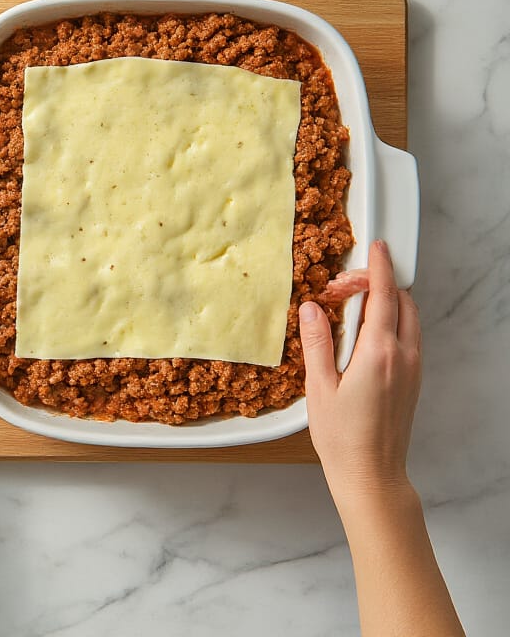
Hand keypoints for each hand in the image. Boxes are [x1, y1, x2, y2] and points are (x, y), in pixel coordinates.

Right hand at [301, 239, 421, 506]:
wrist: (372, 474)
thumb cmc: (343, 438)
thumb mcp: (318, 387)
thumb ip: (317, 342)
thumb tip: (311, 309)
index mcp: (379, 354)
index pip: (384, 297)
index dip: (379, 268)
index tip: (376, 248)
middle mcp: (403, 357)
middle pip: (401, 302)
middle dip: (377, 284)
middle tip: (341, 287)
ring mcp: (412, 369)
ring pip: (408, 319)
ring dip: (386, 303)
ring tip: (350, 309)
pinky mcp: (412, 381)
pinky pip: (408, 338)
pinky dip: (391, 323)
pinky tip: (363, 335)